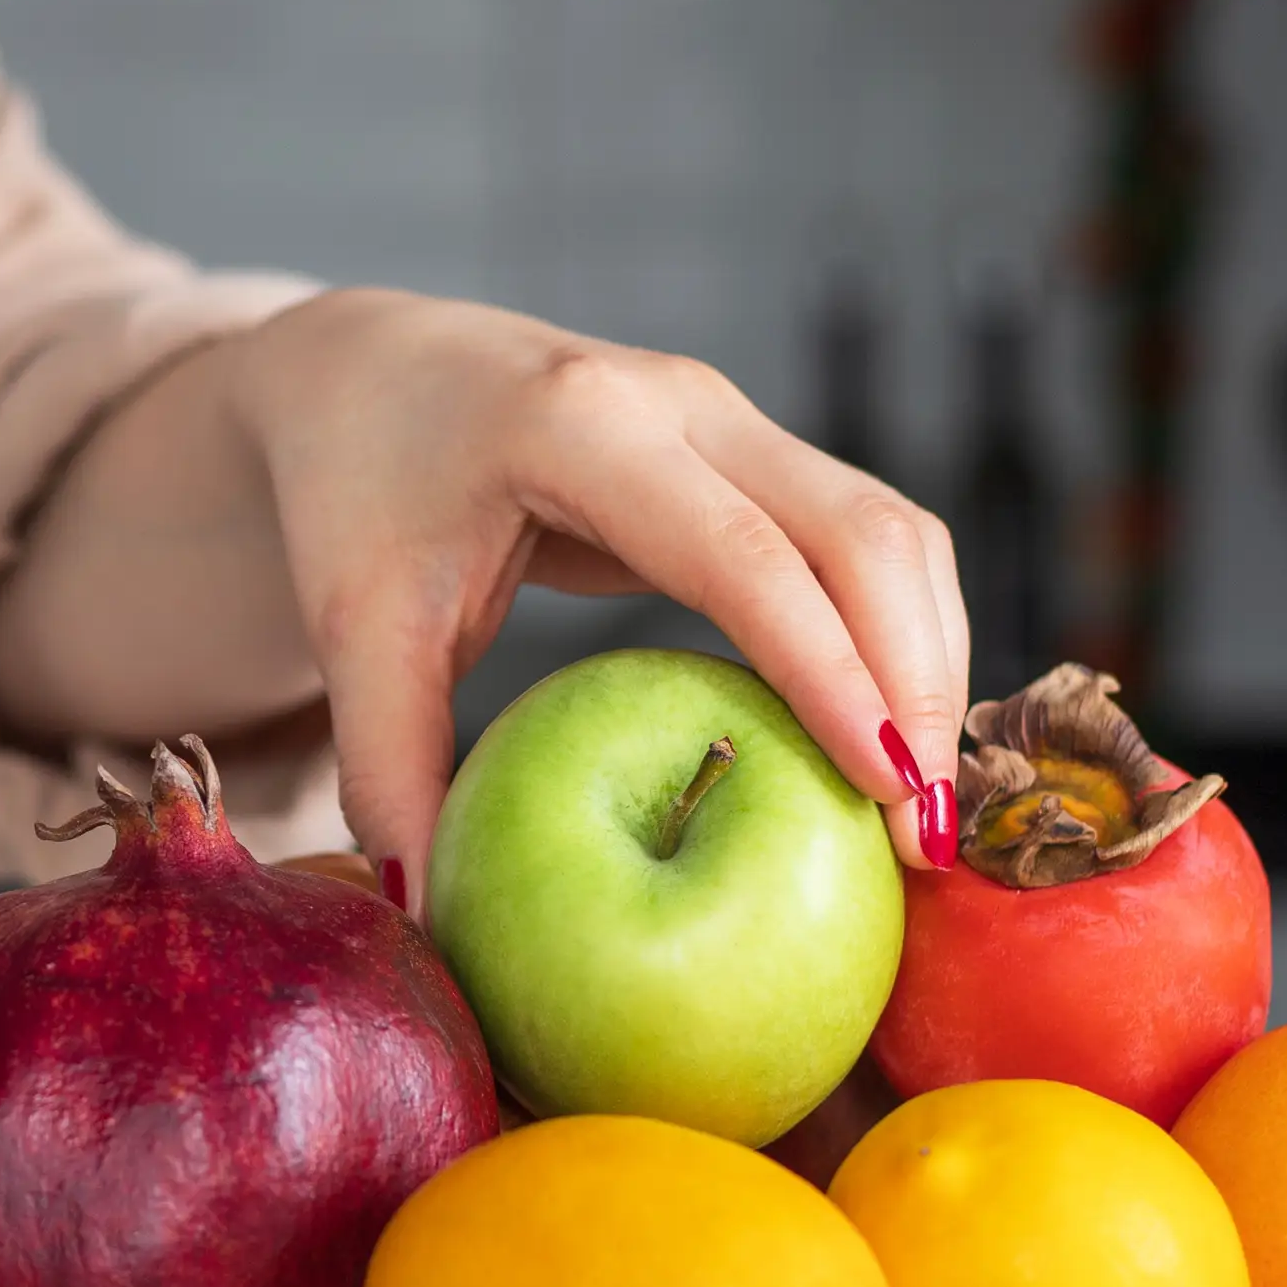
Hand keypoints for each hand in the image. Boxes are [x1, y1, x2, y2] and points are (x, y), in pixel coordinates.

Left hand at [0, 290, 968, 892]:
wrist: (371, 371)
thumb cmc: (358, 493)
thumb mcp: (356, 624)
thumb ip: (386, 765)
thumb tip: (425, 915)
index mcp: (579, 425)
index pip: (740, 554)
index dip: (828, 668)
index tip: (887, 790)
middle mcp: (682, 403)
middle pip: (863, 532)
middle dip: (919, 682)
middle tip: (929, 841)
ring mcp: (733, 419)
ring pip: (892, 532)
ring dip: (929, 665)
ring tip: (925, 817)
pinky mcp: (756, 453)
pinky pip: (867, 543)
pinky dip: (900, 640)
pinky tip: (892, 750)